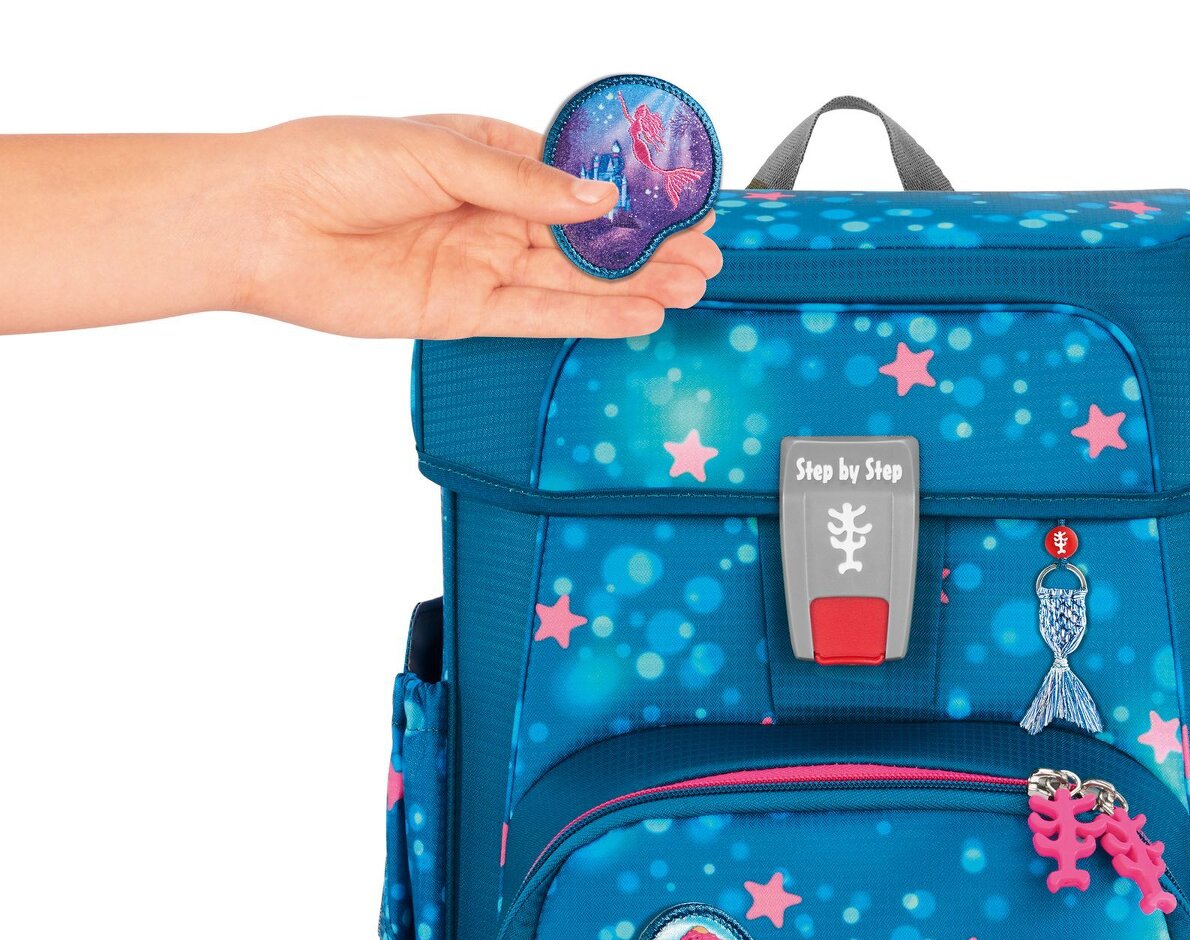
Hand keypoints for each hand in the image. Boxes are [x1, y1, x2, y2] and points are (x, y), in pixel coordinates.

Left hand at [241, 115, 719, 337]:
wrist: (262, 226)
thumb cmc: (330, 165)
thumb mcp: (436, 153)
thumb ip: (521, 184)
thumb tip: (597, 200)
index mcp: (486, 154)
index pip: (578, 174)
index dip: (633, 189)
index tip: (685, 198)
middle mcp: (491, 211)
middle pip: (588, 235)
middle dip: (649, 244)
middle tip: (707, 256)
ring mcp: (481, 263)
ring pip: (574, 278)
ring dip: (634, 284)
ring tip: (691, 288)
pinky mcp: (466, 312)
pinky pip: (540, 316)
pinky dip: (590, 317)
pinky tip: (637, 315)